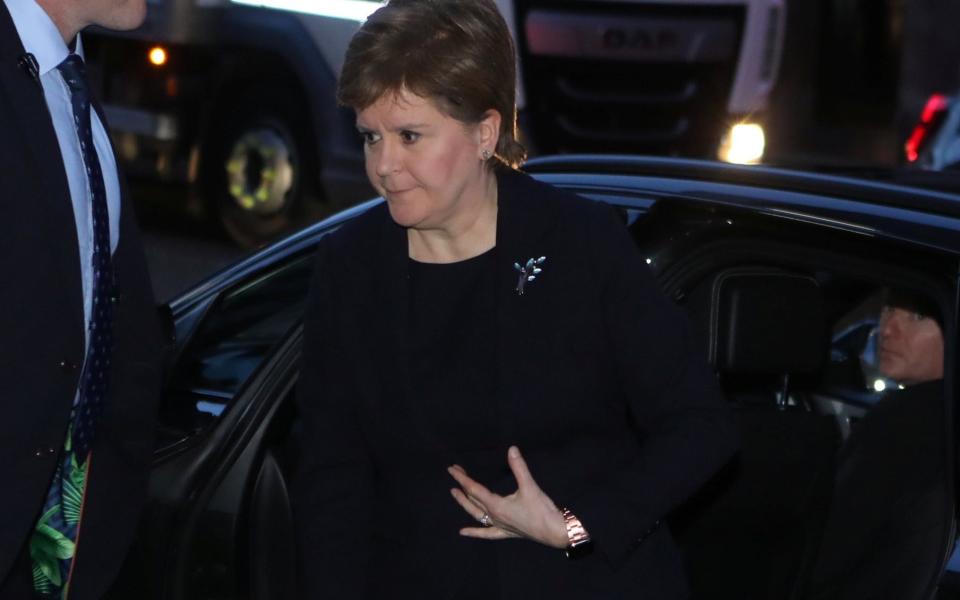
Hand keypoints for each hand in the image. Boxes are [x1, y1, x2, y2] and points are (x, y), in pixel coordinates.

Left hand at [447, 446, 568, 548]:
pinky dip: (474, 532)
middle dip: (462, 487)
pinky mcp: (507, 532)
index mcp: (496, 505)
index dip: (462, 478)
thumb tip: (512, 449)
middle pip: (472, 500)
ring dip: (465, 504)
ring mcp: (499, 526)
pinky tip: (463, 532)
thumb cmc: (542, 510)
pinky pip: (487, 533)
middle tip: (455, 474)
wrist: (554, 532)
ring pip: (476, 515)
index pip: (474, 489)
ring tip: (455, 494)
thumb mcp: (530, 486)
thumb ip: (519, 467)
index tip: (452, 469)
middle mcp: (494, 516)